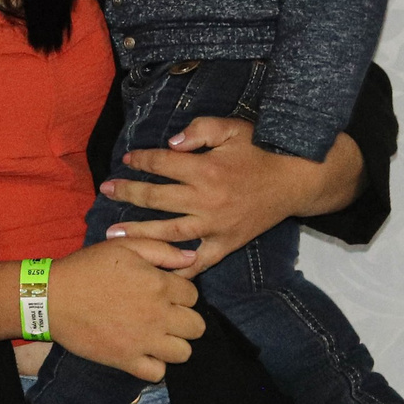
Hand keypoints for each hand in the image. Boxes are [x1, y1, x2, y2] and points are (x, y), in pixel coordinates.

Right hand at [45, 237, 203, 381]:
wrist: (49, 297)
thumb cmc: (85, 268)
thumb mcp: (122, 247)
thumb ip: (161, 249)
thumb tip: (191, 257)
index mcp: (159, 285)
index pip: (194, 296)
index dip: (180, 294)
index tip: (163, 294)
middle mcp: (158, 315)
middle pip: (196, 327)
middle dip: (184, 320)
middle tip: (163, 316)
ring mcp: (143, 341)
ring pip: (183, 353)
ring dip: (173, 345)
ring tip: (155, 337)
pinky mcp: (125, 360)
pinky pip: (157, 373)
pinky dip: (153, 366)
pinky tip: (142, 353)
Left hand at [102, 116, 355, 271]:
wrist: (298, 180)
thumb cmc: (262, 152)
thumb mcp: (233, 129)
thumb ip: (200, 130)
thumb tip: (169, 142)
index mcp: (206, 170)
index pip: (162, 164)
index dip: (141, 159)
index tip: (126, 160)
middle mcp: (206, 199)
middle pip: (157, 198)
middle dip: (128, 193)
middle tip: (105, 191)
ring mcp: (216, 225)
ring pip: (169, 231)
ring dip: (139, 232)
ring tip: (113, 234)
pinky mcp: (227, 243)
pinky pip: (200, 261)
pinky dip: (180, 270)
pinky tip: (157, 273)